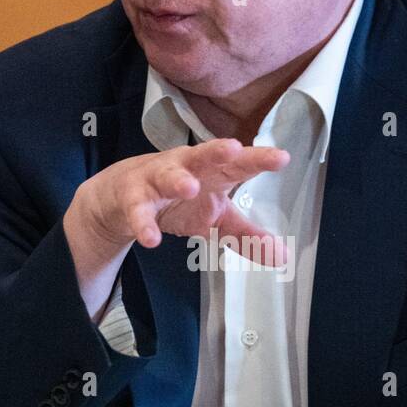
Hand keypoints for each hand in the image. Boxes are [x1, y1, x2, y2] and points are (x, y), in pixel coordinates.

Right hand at [73, 137, 289, 255]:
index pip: (240, 164)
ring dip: (178, 180)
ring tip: (189, 188)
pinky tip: (151, 239)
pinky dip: (143, 224)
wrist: (124, 196)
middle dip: (217, 151)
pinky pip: (138, 211)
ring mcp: (158, 180)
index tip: (282, 158)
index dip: (260, 159)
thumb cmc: (180, 200)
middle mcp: (187, 167)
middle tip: (234, 150)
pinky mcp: (133, 198)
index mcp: (213, 171)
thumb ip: (247, 237)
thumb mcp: (218, 219)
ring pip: (167, 175)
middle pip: (203, 156)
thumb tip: (282, 257)